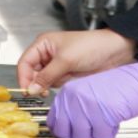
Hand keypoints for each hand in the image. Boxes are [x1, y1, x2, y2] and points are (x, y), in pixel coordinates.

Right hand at [17, 29, 136, 96]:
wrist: (114, 52)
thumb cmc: (91, 46)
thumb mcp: (66, 60)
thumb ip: (47, 75)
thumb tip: (31, 89)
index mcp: (43, 44)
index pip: (25, 62)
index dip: (23, 76)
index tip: (26, 90)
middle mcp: (47, 54)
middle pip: (31, 72)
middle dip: (33, 83)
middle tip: (37, 93)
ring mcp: (56, 65)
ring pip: (41, 80)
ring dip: (44, 86)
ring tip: (49, 90)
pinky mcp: (65, 75)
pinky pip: (52, 84)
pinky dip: (52, 88)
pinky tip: (58, 88)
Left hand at [46, 57, 137, 137]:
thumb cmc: (120, 84)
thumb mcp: (90, 90)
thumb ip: (75, 107)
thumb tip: (66, 129)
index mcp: (69, 91)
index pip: (53, 121)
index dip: (61, 134)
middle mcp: (75, 98)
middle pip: (66, 133)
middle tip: (88, 136)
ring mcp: (88, 106)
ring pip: (83, 137)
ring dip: (94, 136)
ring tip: (103, 126)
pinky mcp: (103, 114)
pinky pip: (101, 136)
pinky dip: (108, 133)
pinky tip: (113, 123)